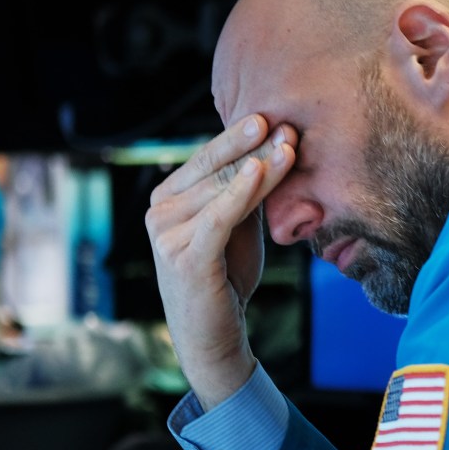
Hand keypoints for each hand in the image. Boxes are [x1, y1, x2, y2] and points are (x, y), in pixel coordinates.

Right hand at [146, 115, 295, 408]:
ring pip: (220, 190)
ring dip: (258, 167)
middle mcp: (159, 210)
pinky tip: (258, 170)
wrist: (216, 333)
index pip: (208, 159)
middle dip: (250, 146)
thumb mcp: (238, 222)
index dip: (239, 138)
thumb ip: (246, 188)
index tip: (272, 116)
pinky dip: (238, 192)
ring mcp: (166, 234)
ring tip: (288, 147)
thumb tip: (273, 143)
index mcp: (168, 196)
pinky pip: (217, 217)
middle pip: (213, 170)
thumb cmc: (226, 274)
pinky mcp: (184, 256)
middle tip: (279, 120)